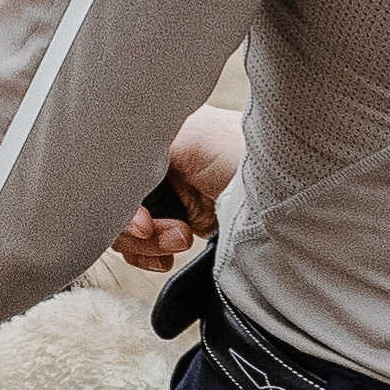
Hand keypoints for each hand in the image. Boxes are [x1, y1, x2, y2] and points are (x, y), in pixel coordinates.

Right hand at [110, 105, 242, 276]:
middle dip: (131, 227)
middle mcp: (155, 160)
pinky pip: (141, 245)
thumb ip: (134, 147)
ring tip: (181, 239)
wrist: (289, 197)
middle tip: (160, 233)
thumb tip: (101, 161)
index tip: (141, 221)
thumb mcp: (185, 139)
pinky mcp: (177, 221)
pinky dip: (149, 256)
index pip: (106, 167)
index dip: (114, 200)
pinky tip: (168, 257)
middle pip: (109, 200)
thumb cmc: (244, 154)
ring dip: (145, 244)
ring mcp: (165, 193)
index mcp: (154, 131)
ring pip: (121, 227)